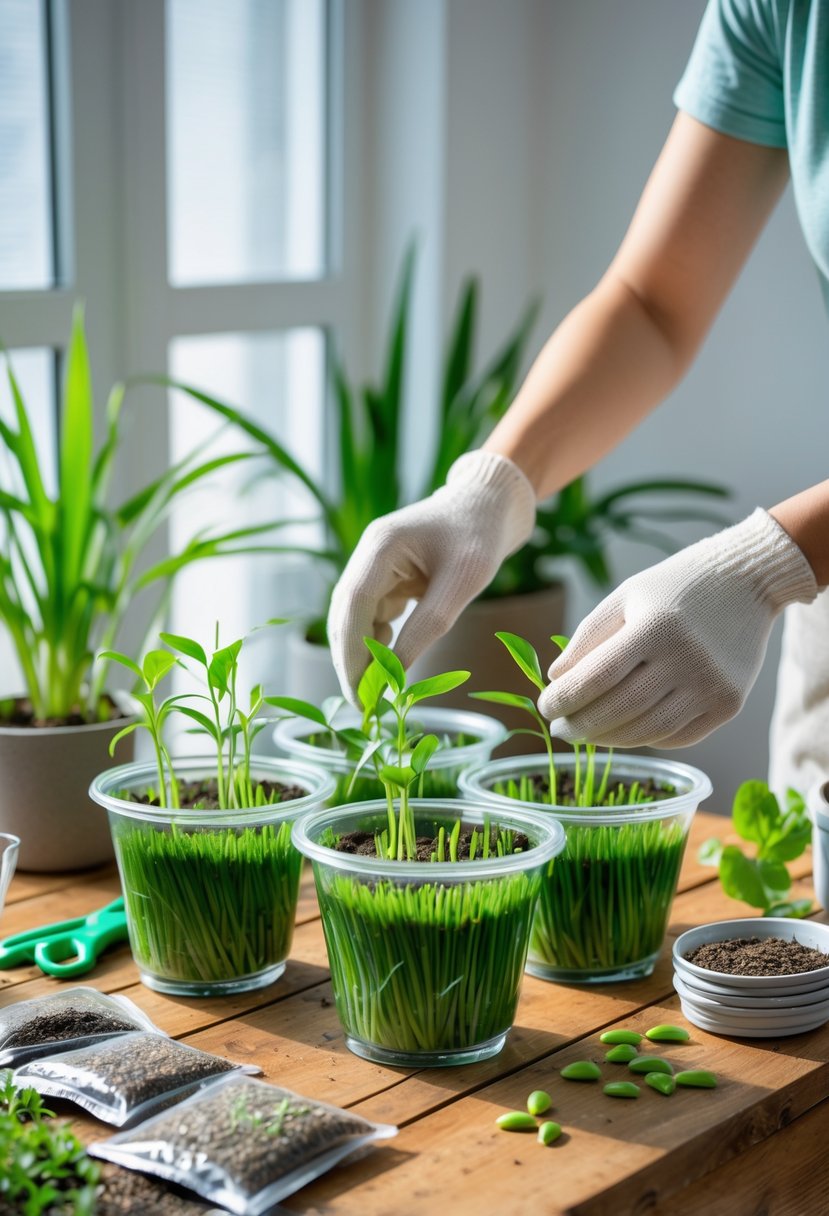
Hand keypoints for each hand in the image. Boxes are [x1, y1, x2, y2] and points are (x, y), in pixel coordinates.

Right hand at [328, 451, 535, 701]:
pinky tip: (389, 659)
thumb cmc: (481, 536)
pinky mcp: (387, 576)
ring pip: (355, 618)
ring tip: (376, 690)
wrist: (491, 504)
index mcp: (381, 546)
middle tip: (362, 704)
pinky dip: (377, 640)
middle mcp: (368, 554)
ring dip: (362, 653)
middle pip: (345, 614)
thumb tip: (396, 674)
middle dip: (351, 660)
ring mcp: (374, 565)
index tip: (359, 691)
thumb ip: (429, 625)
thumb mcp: (462, 582)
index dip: (351, 651)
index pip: (352, 604)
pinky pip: (372, 614)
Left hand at [538, 509, 817, 747]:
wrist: (746, 582)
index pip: (597, 677)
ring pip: (648, 731)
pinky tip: (626, 731)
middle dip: (581, 726)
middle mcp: (686, 660)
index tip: (544, 707)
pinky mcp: (729, 705)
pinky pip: (678, 737)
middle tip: (559, 730)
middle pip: (620, 709)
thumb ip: (588, 638)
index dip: (565, 698)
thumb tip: (556, 680)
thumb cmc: (674, 587)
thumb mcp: (625, 597)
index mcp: (655, 628)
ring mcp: (711, 686)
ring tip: (586, 734)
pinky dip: (645, 739)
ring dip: (610, 739)